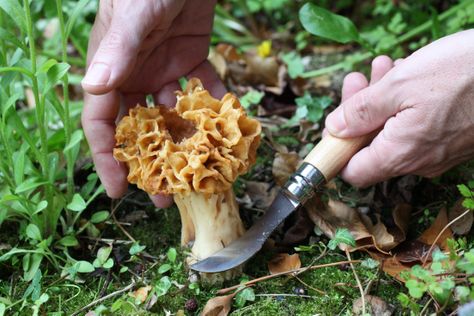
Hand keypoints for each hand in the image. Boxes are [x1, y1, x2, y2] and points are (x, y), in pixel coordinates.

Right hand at [81, 0, 224, 205]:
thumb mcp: (130, 17)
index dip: (107, 157)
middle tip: (166, 194)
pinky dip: (214, 108)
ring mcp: (166, 69)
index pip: (102, 122)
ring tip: (201, 172)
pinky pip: (204, 89)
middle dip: (152, 163)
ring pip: (175, 115)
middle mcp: (137, 75)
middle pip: (141, 129)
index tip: (117, 189)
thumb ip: (115, 52)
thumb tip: (93, 90)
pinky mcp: (193, 59)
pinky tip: (227, 130)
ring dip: (187, 143)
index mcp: (113, 70)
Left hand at [325, 30, 473, 186]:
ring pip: (393, 132)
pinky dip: (402, 104)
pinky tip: (404, 76)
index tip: (334, 124)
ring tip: (381, 68)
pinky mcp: (450, 140)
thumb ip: (360, 112)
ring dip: (380, 101)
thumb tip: (334, 129)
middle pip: (371, 147)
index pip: (353, 173)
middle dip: (358, 112)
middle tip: (357, 80)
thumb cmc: (461, 73)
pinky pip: (415, 128)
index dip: (337, 150)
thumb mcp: (398, 85)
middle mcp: (418, 161)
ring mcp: (436, 152)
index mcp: (400, 154)